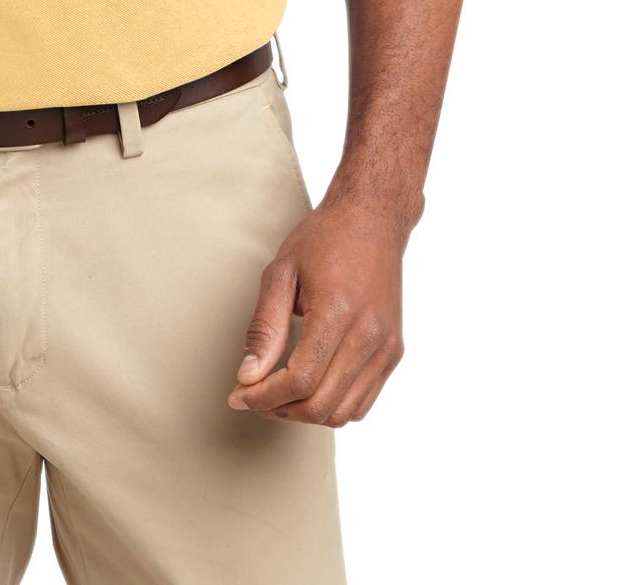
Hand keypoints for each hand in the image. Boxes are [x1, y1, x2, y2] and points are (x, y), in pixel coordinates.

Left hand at [226, 198, 406, 425]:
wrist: (372, 219)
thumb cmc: (324, 239)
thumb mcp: (281, 272)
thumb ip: (265, 328)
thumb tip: (249, 375)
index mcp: (338, 313)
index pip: (300, 380)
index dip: (264, 396)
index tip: (239, 395)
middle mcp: (369, 336)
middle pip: (322, 405)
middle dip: (280, 410)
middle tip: (253, 396)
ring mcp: (386, 347)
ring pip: (344, 412)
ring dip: (306, 413)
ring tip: (278, 394)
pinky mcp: (394, 352)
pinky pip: (363, 401)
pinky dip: (333, 406)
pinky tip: (310, 386)